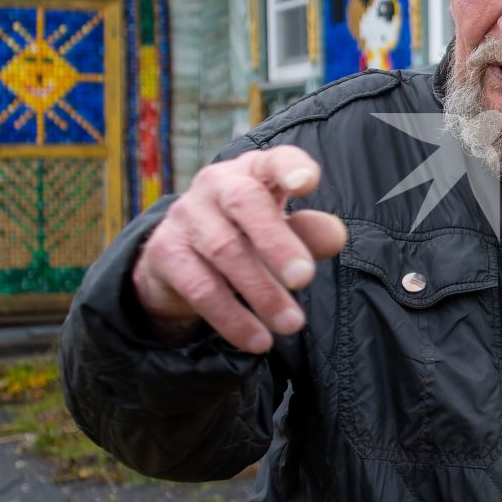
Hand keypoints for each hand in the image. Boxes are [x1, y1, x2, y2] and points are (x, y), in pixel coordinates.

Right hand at [132, 145, 346, 352]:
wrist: (179, 257)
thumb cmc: (247, 234)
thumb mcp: (283, 231)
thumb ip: (310, 233)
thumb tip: (337, 236)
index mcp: (253, 171)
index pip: (273, 160)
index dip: (290, 167)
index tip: (306, 183)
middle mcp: (215, 185)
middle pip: (246, 203)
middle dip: (277, 242)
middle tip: (304, 279)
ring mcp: (185, 216)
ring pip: (225, 250)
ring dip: (261, 292)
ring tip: (292, 324)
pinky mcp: (164, 253)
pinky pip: (200, 287)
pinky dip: (232, 318)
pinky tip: (258, 340)